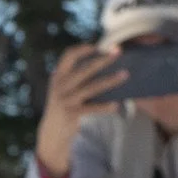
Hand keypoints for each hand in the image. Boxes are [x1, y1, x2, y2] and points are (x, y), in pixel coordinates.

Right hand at [34, 44, 125, 177]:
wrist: (51, 132)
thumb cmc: (64, 106)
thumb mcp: (63, 89)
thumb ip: (74, 77)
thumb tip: (102, 63)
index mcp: (58, 76)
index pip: (68, 56)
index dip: (83, 49)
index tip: (98, 45)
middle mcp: (60, 86)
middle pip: (85, 69)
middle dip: (103, 59)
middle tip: (118, 51)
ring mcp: (65, 100)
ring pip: (92, 87)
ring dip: (110, 80)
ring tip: (125, 75)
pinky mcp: (71, 113)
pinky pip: (92, 108)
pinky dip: (105, 107)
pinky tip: (116, 105)